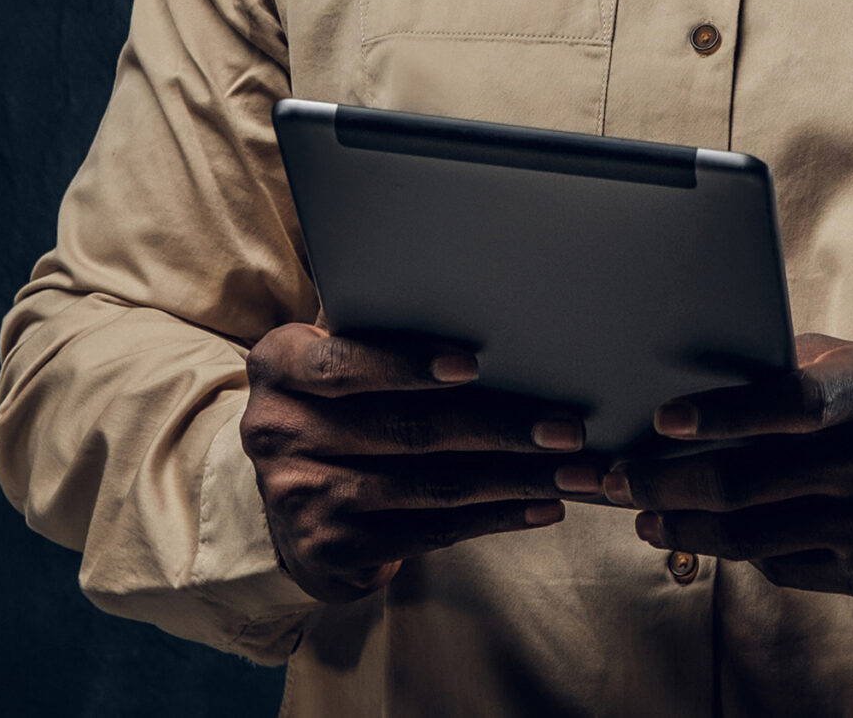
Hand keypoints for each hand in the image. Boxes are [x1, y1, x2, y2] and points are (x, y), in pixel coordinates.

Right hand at [240, 325, 587, 602]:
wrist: (286, 503)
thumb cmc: (337, 404)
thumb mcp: (334, 357)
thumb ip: (375, 329)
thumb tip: (478, 303)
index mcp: (279, 365)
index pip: (343, 364)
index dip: (406, 365)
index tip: (472, 364)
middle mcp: (278, 432)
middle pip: (406, 431)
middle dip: (499, 429)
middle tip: (567, 429)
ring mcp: (302, 497)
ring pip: (429, 486)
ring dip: (514, 480)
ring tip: (574, 471)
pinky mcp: (331, 548)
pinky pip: (431, 531)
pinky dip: (495, 518)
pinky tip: (541, 506)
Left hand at [593, 334, 852, 601]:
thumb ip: (789, 364)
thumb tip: (698, 362)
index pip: (792, 404)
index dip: (725, 413)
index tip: (663, 418)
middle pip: (752, 484)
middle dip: (669, 483)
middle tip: (617, 479)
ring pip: (754, 538)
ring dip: (684, 527)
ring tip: (641, 513)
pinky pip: (781, 567)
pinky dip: (731, 551)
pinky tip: (696, 532)